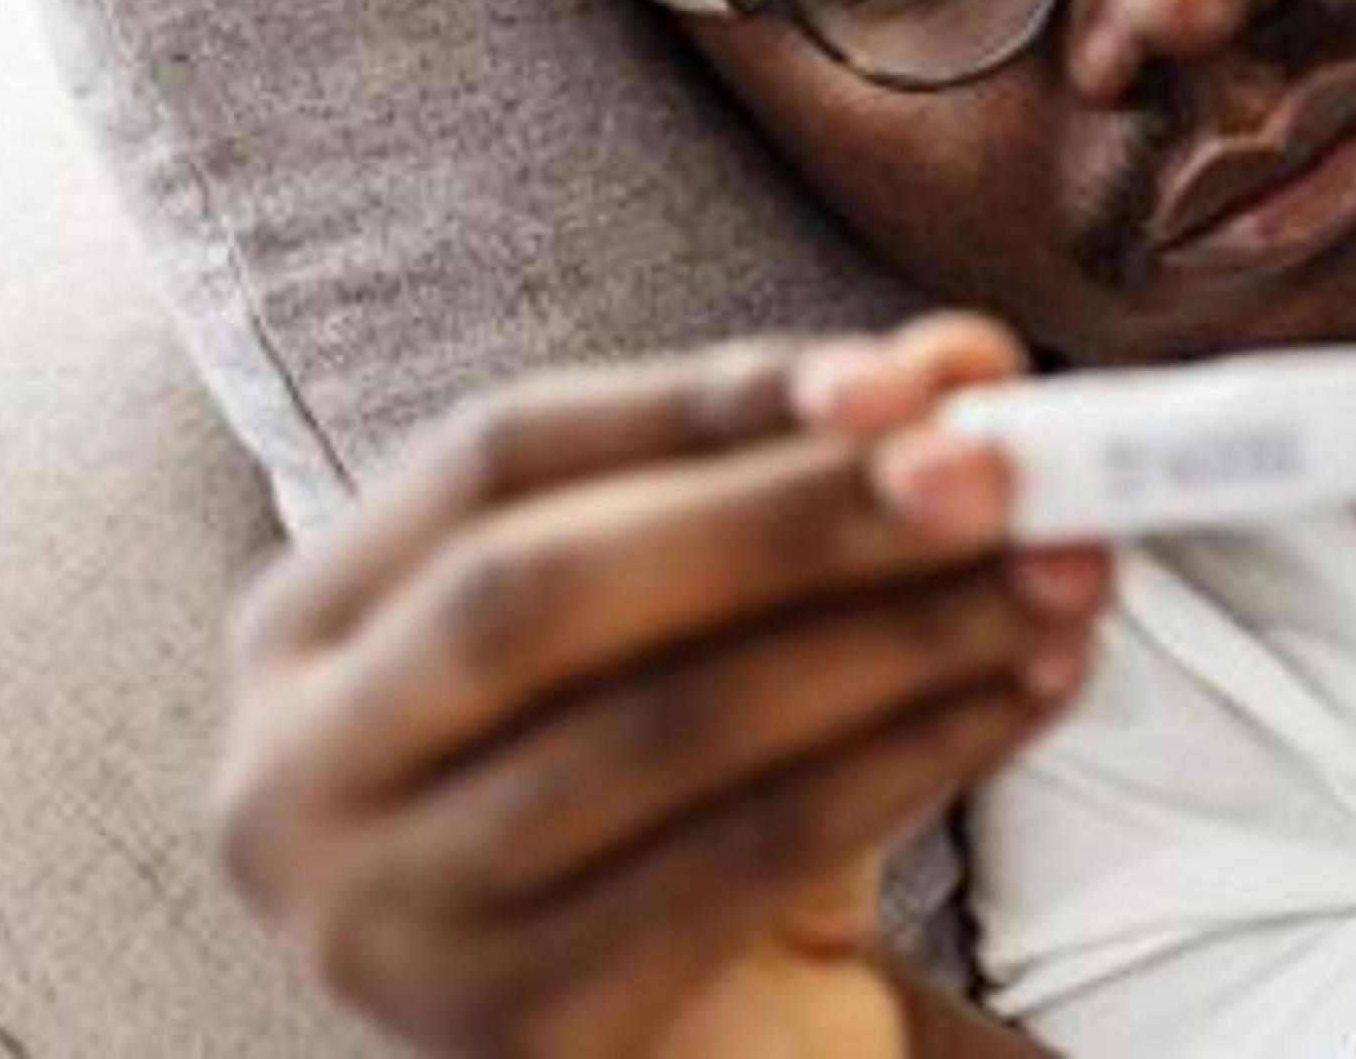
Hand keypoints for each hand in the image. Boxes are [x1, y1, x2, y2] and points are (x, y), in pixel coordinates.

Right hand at [206, 312, 1110, 1057]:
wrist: (703, 1035)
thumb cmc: (689, 785)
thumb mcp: (718, 618)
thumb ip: (808, 475)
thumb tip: (965, 362)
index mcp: (310, 625)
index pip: (498, 455)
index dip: (708, 397)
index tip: (914, 372)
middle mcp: (300, 773)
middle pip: (541, 587)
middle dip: (791, 516)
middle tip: (997, 473)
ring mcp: (387, 921)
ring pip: (661, 727)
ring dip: (892, 636)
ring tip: (1055, 580)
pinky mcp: (518, 1028)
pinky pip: (742, 855)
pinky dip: (908, 755)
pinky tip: (1023, 694)